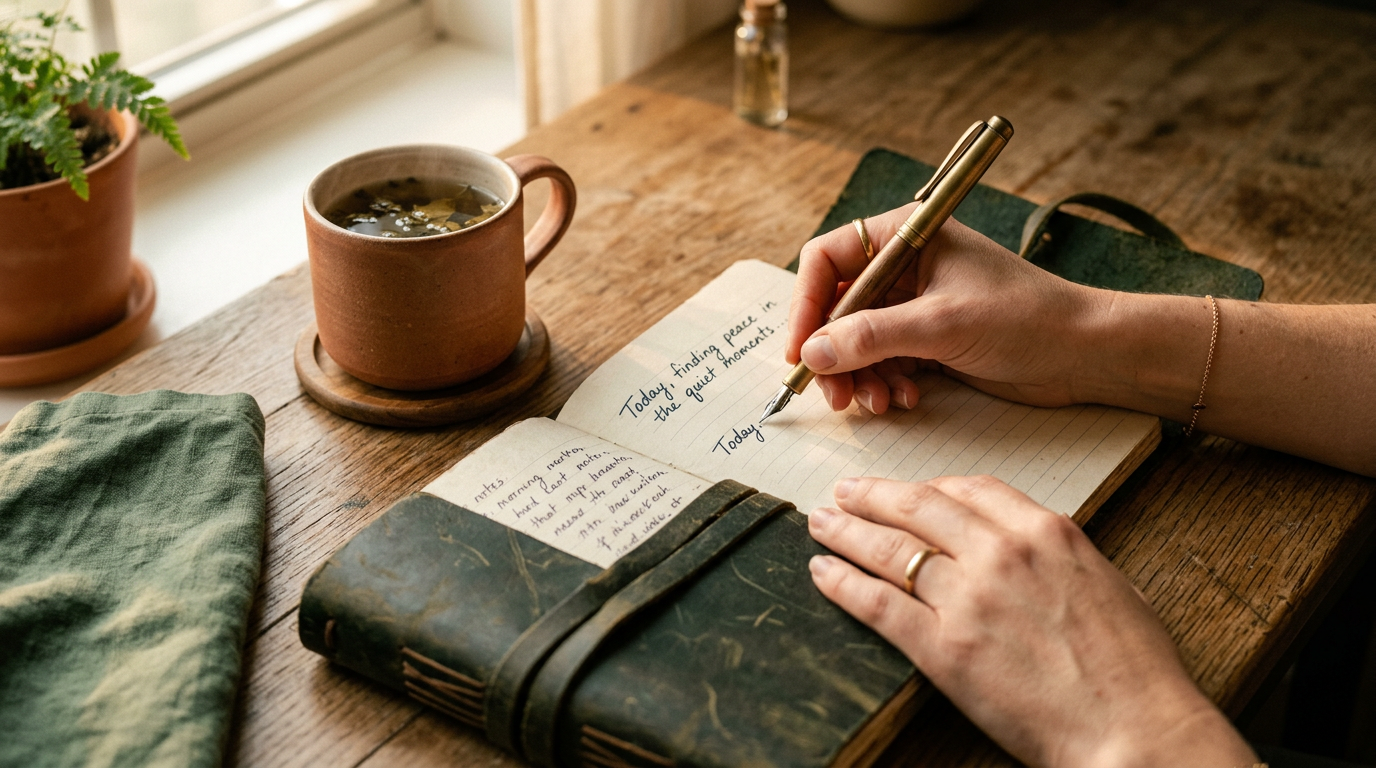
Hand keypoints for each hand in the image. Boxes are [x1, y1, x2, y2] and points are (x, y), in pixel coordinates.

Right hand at [787, 210, 1103, 413]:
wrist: (1083, 353)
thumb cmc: (1027, 318)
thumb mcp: (942, 324)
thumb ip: (872, 336)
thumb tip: (813, 352)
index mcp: (905, 236)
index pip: (828, 260)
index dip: (805, 304)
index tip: (800, 350)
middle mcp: (904, 266)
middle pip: (836, 306)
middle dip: (832, 353)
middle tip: (834, 393)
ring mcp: (914, 304)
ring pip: (855, 341)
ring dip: (858, 375)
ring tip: (876, 403)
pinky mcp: (927, 339)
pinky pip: (882, 361)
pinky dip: (883, 383)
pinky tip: (904, 399)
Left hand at [807, 476, 1256, 767]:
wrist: (1134, 728)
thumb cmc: (1133, 668)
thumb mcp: (1105, 581)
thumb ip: (1057, 553)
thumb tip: (1030, 547)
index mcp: (1045, 531)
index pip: (968, 489)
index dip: (927, 486)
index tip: (906, 490)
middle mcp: (1001, 553)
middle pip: (917, 507)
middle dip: (872, 496)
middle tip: (843, 492)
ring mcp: (968, 598)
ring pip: (889, 550)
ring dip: (846, 532)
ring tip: (821, 522)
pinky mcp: (943, 647)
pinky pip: (877, 604)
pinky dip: (842, 583)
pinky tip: (822, 572)